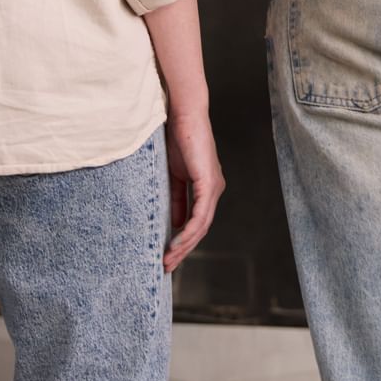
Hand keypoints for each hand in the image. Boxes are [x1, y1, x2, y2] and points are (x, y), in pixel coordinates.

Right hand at [162, 110, 222, 271]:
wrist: (183, 113)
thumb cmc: (176, 137)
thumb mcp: (172, 174)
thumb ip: (175, 197)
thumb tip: (172, 222)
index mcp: (206, 187)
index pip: (196, 221)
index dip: (183, 240)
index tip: (167, 255)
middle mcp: (214, 189)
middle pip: (200, 229)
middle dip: (183, 250)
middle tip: (166, 266)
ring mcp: (213, 187)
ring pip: (201, 227)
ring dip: (184, 246)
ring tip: (167, 260)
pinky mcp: (208, 183)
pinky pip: (199, 216)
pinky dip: (187, 232)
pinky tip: (175, 243)